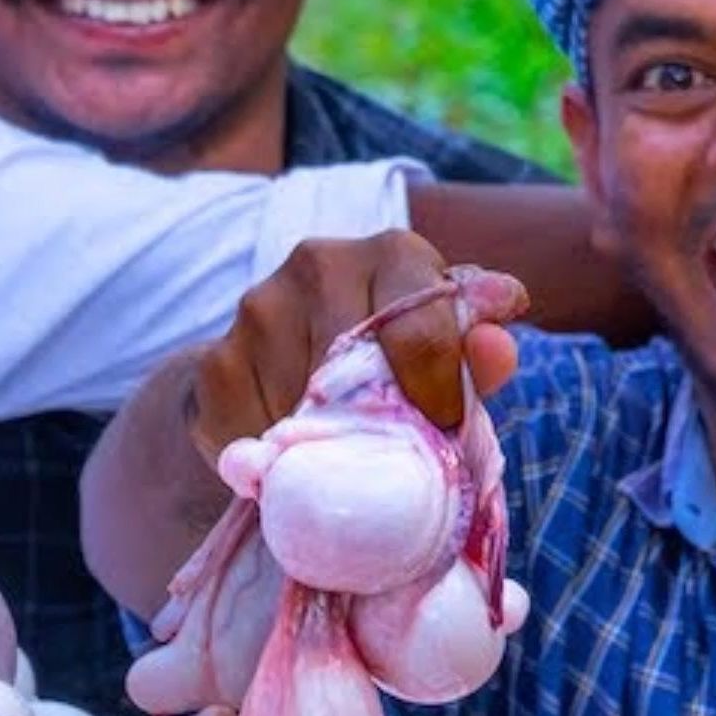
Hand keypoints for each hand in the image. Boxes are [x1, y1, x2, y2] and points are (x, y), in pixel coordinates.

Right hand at [187, 231, 520, 459]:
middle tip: (390, 457)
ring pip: (304, 409)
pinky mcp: (216, 363)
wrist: (289, 356)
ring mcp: (258, 309)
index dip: (437, 396)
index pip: (421, 330)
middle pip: (359, 372)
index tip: (438, 431)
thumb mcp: (446, 354)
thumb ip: (479, 352)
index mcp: (392, 252)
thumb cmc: (389, 358)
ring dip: (325, 446)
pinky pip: (252, 435)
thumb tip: (499, 337)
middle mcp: (318, 263)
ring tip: (341, 455)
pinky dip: (277, 462)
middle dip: (379, 425)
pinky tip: (294, 458)